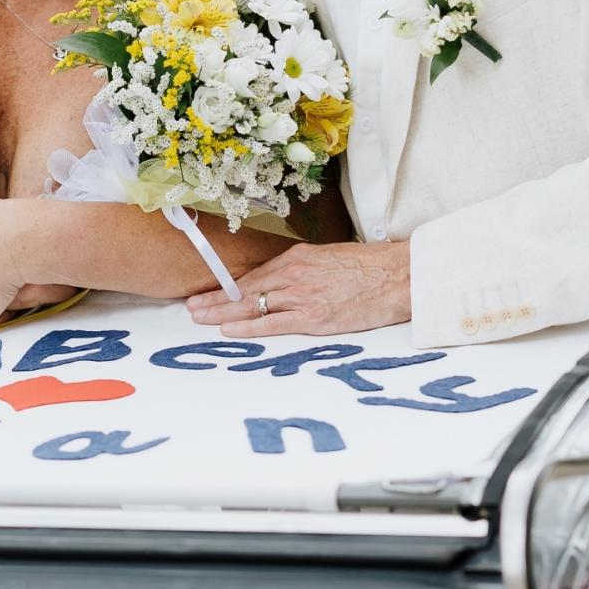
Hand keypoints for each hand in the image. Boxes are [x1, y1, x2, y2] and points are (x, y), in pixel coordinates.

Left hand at [185, 240, 411, 336]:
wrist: (397, 275)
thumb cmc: (369, 269)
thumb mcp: (329, 259)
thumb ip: (304, 270)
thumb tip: (286, 283)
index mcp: (297, 258)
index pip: (254, 276)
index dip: (228, 287)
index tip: (208, 293)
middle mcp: (294, 274)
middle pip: (245, 289)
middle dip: (215, 299)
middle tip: (190, 307)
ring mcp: (302, 295)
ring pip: (252, 304)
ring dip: (222, 312)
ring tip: (198, 318)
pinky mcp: (314, 316)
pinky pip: (273, 323)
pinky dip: (248, 327)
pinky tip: (228, 329)